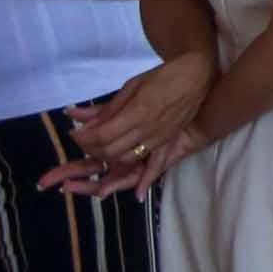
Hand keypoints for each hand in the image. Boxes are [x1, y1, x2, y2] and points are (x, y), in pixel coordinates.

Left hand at [46, 55, 214, 194]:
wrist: (199, 78)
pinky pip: (154, 165)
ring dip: (107, 161)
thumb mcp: (132, 86)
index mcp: (138, 112)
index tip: (74, 133)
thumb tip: (78, 118)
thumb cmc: (163, 77)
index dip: (83, 137)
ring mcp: (159, 139)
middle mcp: (148, 131)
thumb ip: (107, 108)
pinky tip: (138, 194)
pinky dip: (145, 180)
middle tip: (80, 142)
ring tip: (97, 153)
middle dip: (89, 149)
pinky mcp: (167, 143)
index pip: (102, 135)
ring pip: (126, 160)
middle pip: (111, 150)